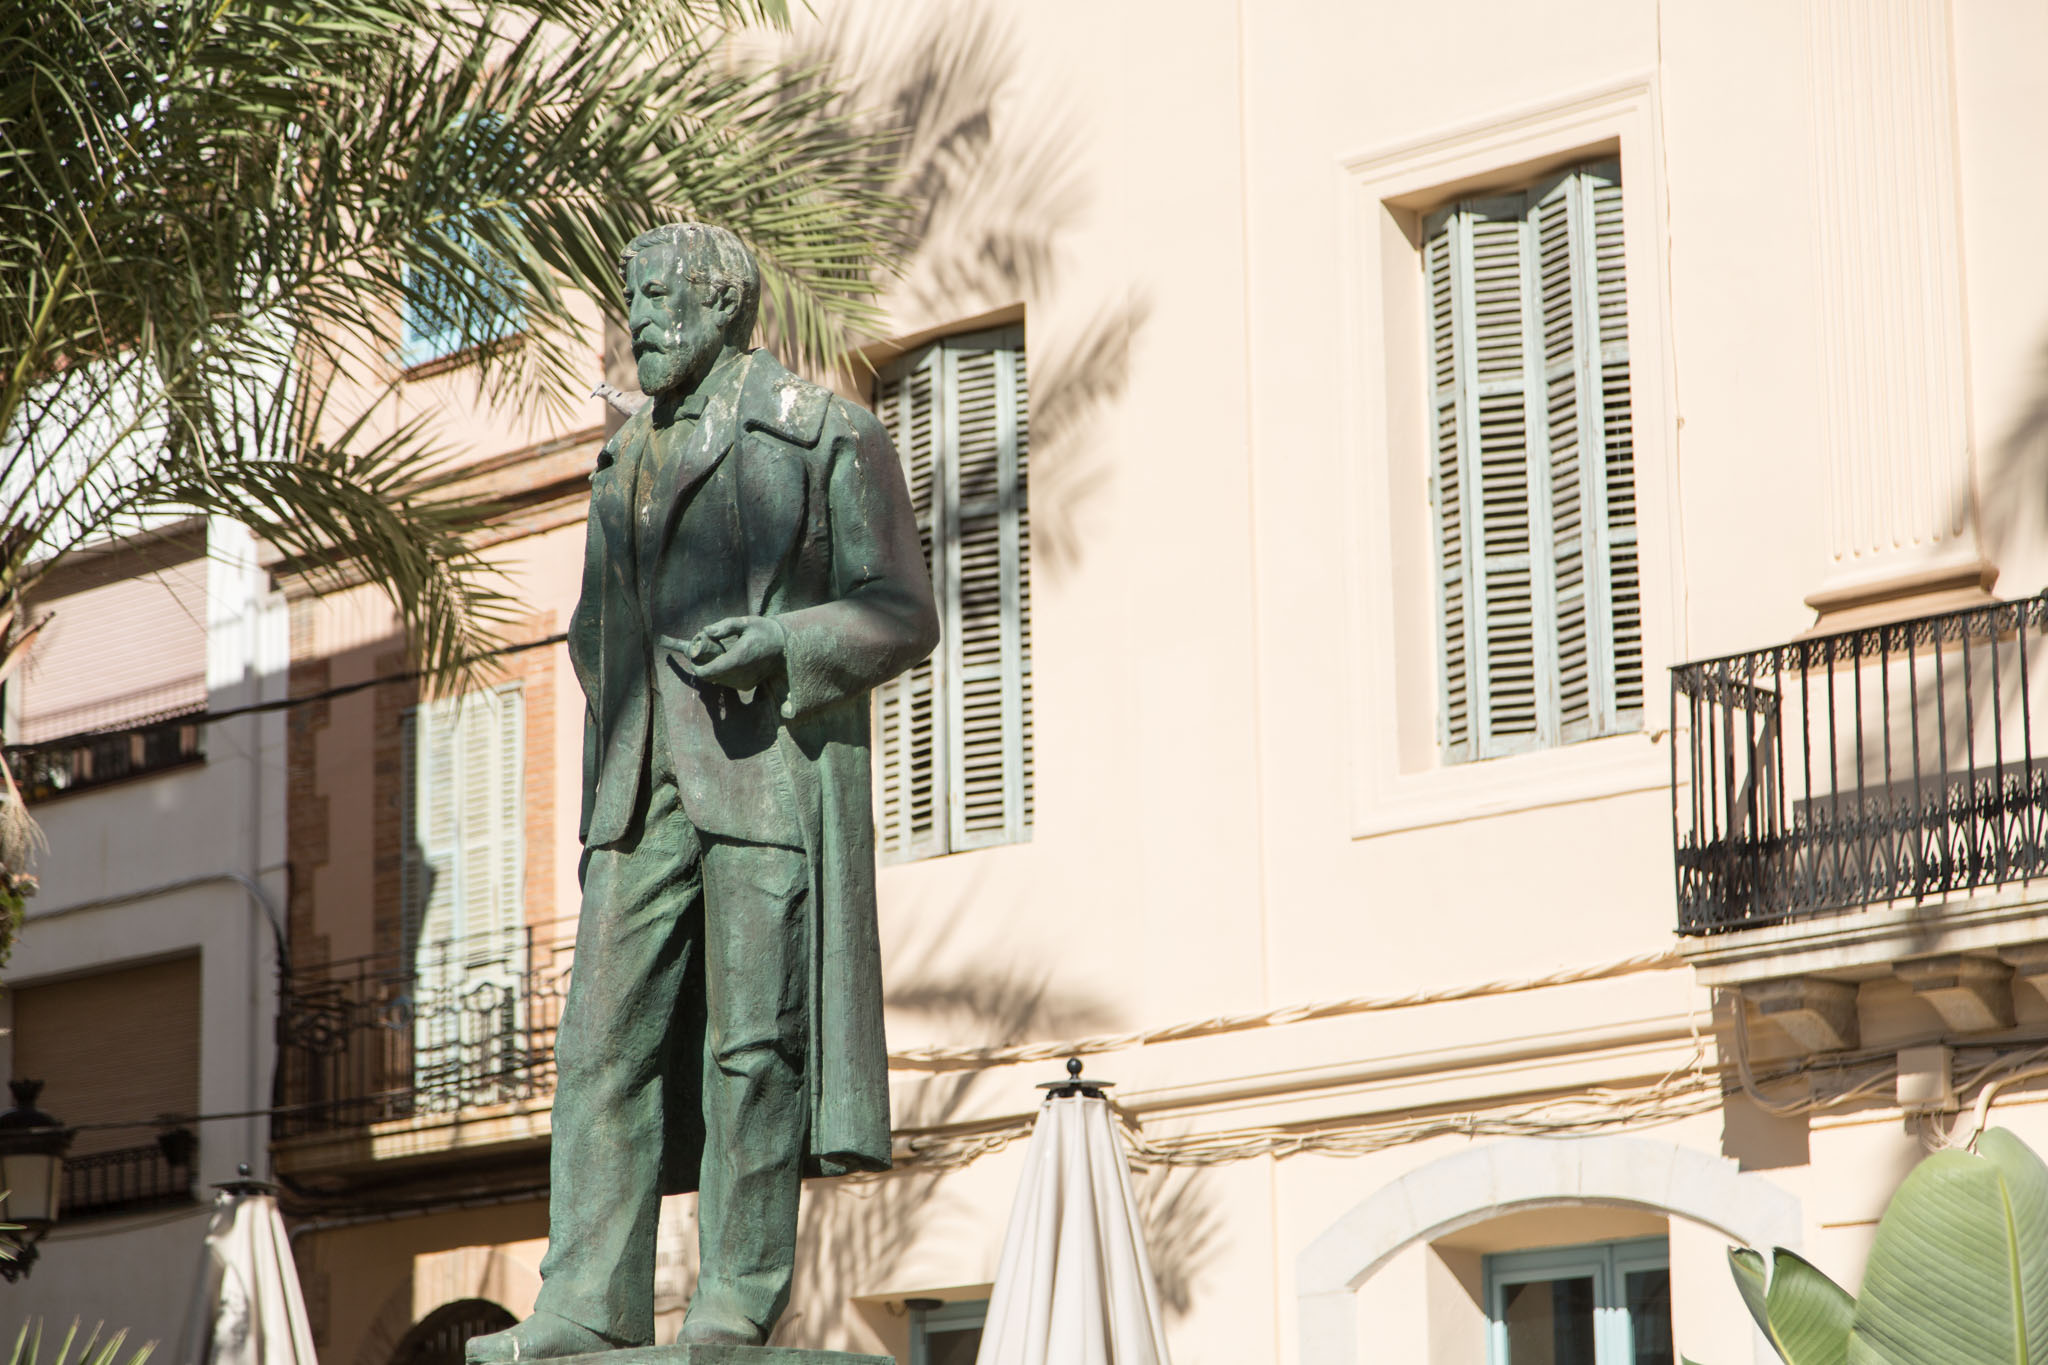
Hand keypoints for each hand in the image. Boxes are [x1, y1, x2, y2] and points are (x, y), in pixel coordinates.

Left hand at [666, 616, 787, 694]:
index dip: (696, 667)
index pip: (708, 671)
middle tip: (702, 653)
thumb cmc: (764, 631)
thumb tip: (705, 631)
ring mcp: (744, 682)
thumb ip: (725, 626)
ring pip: (718, 681)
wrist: (785, 647)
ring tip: (715, 655)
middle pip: (711, 677)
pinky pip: (727, 682)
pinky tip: (726, 661)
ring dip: (712, 671)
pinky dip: (722, 674)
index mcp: (737, 659)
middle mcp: (740, 675)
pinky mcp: (747, 686)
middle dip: (703, 667)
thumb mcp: (746, 622)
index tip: (693, 657)